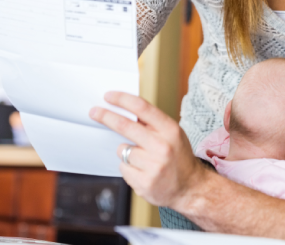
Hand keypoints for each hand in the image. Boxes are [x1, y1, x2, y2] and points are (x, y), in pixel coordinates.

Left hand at [89, 91, 205, 207]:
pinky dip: (129, 168)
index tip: (108, 96)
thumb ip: (152, 122)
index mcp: (170, 130)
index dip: (122, 99)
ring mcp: (153, 167)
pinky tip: (143, 171)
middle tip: (94, 112)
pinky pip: (123, 168)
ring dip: (126, 152)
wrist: (191, 188)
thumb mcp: (173, 133)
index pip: (142, 108)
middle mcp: (162, 147)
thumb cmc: (178, 156)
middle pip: (125, 126)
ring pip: (123, 150)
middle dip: (106, 116)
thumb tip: (124, 109)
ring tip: (143, 159)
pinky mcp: (144, 183)